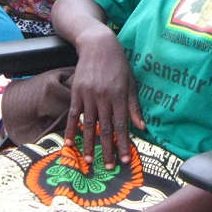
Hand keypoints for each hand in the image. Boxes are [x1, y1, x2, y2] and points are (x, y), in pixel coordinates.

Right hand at [64, 31, 142, 169]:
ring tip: (88, 160)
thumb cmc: (118, 64)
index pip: (122, 124)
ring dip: (89, 144)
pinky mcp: (76, 92)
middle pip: (105, 128)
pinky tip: (70, 143)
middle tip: (109, 167)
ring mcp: (88, 95)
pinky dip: (71, 129)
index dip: (124, 143)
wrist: (97, 44)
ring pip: (88, 124)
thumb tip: (142, 128)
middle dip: (108, 149)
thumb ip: (134, 106)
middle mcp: (103, 97)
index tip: (125, 159)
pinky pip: (72, 114)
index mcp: (119, 95)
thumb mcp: (131, 82)